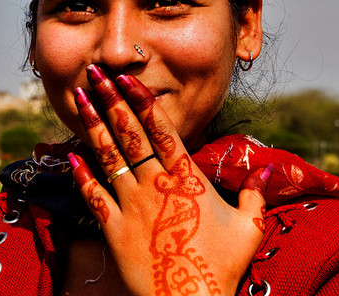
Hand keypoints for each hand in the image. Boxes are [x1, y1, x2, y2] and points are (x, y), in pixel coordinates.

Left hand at [68, 65, 271, 295]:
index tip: (127, 78)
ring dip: (93, 125)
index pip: (162, 129)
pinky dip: (82, 175)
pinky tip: (71, 155)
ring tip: (78, 98)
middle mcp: (155, 184)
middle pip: (130, 134)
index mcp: (187, 178)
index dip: (142, 100)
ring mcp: (132, 206)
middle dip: (111, 100)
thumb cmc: (222, 266)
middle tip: (95, 72)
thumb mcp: (249, 227)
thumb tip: (267, 170)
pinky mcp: (115, 230)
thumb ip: (256, 195)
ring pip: (109, 157)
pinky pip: (94, 197)